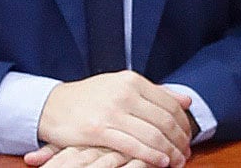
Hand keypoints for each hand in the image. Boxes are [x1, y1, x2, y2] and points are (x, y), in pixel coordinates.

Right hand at [38, 72, 193, 167]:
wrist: (52, 106)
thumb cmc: (90, 98)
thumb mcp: (123, 87)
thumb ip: (155, 94)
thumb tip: (187, 101)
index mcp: (132, 80)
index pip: (169, 103)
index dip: (183, 123)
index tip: (189, 136)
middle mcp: (125, 93)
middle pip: (164, 120)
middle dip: (179, 140)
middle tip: (186, 152)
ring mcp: (112, 111)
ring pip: (152, 134)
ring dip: (169, 151)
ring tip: (177, 161)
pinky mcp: (98, 130)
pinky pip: (133, 146)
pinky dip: (151, 156)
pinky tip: (160, 162)